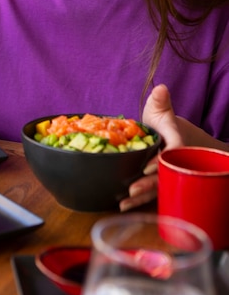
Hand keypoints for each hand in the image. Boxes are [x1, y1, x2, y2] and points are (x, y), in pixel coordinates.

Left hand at [119, 84, 183, 211]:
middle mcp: (170, 162)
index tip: (147, 167)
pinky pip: (147, 194)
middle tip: (133, 190)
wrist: (164, 136)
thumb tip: (161, 88)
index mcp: (174, 144)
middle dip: (148, 185)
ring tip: (123, 203)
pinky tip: (120, 206)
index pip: (171, 154)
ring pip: (155, 189)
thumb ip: (160, 101)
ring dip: (140, 197)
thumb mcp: (160, 110)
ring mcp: (162, 174)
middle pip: (162, 176)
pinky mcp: (153, 181)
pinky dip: (136, 201)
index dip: (160, 161)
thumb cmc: (160, 123)